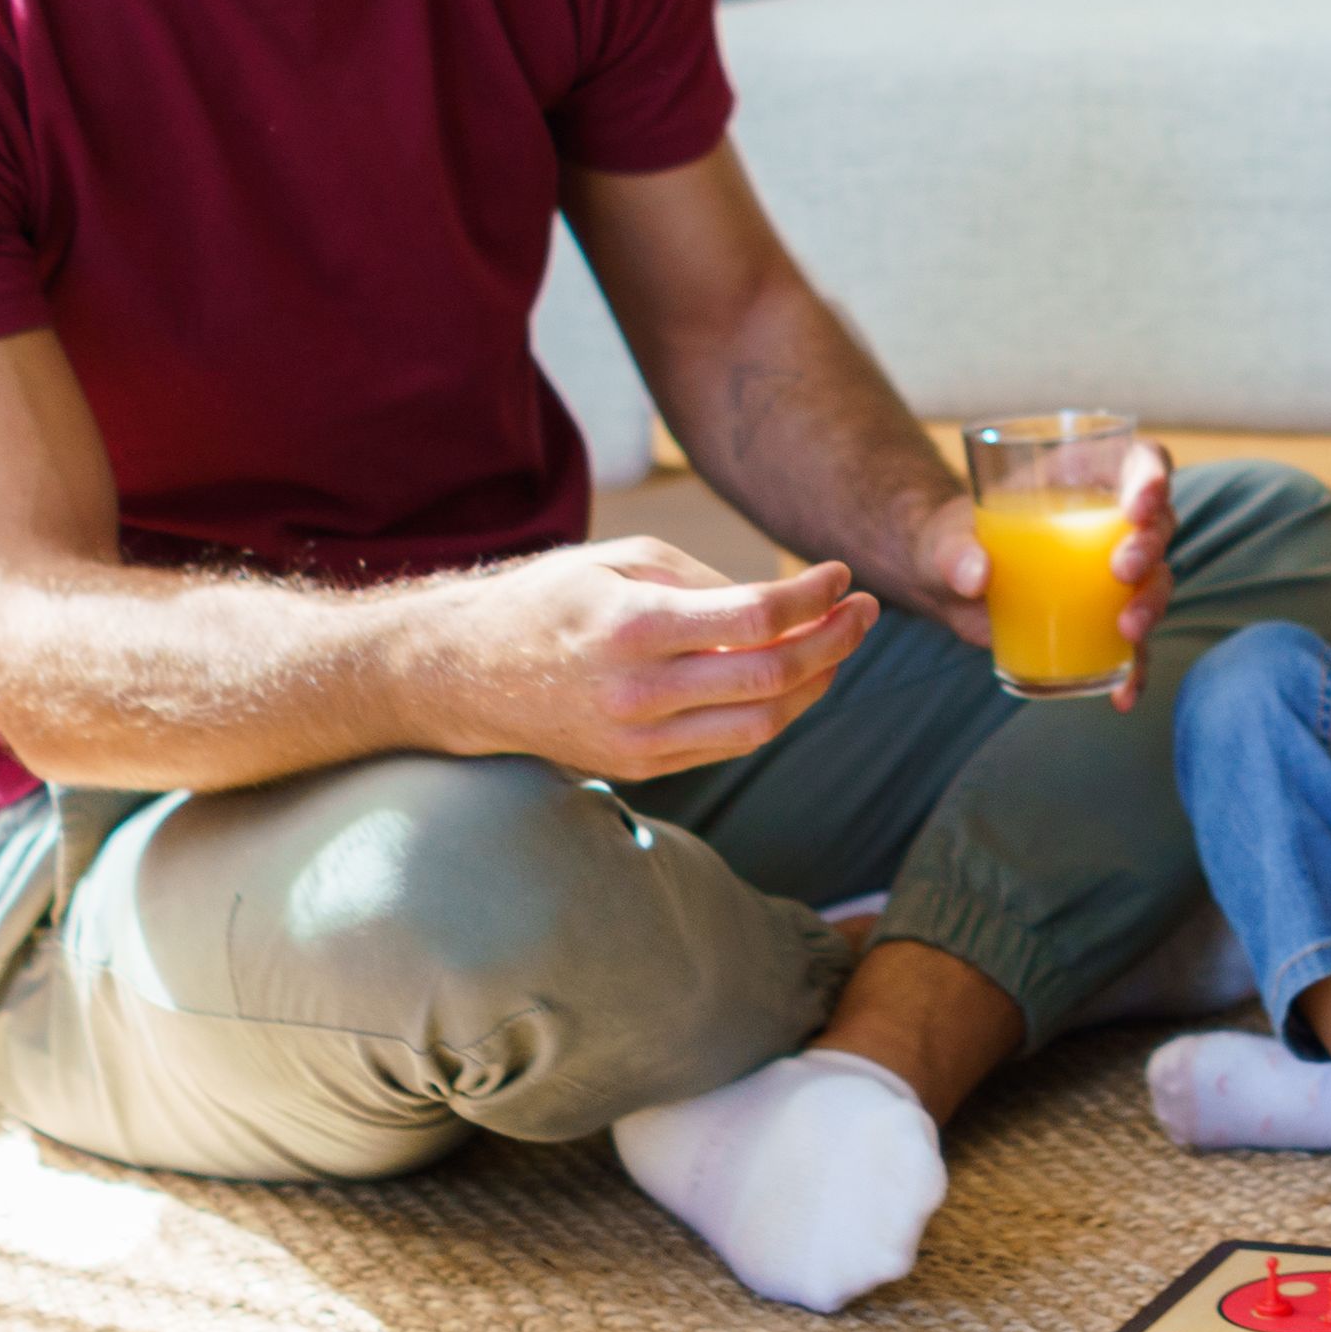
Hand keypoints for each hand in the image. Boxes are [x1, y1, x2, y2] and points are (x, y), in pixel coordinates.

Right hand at [439, 533, 875, 776]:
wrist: (466, 676)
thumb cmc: (548, 602)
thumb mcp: (616, 561)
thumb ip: (701, 579)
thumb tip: (779, 605)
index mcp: (632, 626)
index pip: (754, 618)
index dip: (813, 598)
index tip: (839, 575)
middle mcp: (639, 692)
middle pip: (771, 678)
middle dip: (834, 642)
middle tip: (863, 611)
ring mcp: (640, 741)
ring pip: (762, 725)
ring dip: (815, 685)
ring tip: (837, 646)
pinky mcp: (642, 770)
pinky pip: (730, 745)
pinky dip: (772, 713)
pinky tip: (790, 679)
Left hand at [914, 439, 1184, 710]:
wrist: (946, 582)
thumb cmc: (951, 539)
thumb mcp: (945, 538)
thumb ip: (954, 551)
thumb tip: (974, 575)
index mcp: (1082, 477)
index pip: (1141, 461)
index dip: (1153, 476)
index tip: (1138, 506)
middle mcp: (1109, 520)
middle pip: (1157, 524)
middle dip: (1149, 547)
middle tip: (1122, 571)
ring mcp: (1110, 572)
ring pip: (1155, 580)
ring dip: (1151, 604)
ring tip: (1127, 630)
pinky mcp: (1102, 618)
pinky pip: (1134, 643)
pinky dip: (1134, 668)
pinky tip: (1123, 694)